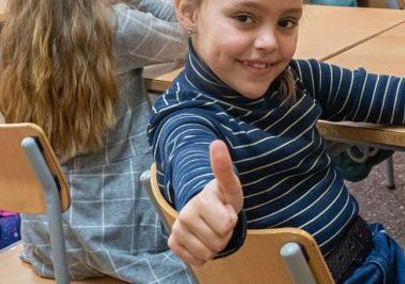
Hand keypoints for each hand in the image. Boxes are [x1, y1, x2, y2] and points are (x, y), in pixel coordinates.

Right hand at [168, 140, 242, 266]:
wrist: (204, 206)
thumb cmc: (221, 197)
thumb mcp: (229, 185)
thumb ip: (224, 168)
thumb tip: (216, 143)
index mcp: (200, 201)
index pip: (227, 225)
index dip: (231, 219)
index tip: (225, 208)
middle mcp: (184, 215)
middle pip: (218, 242)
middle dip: (224, 233)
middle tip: (219, 220)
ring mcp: (177, 230)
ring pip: (208, 253)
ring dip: (214, 244)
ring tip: (211, 228)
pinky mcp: (173, 243)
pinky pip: (196, 260)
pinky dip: (202, 254)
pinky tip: (201, 239)